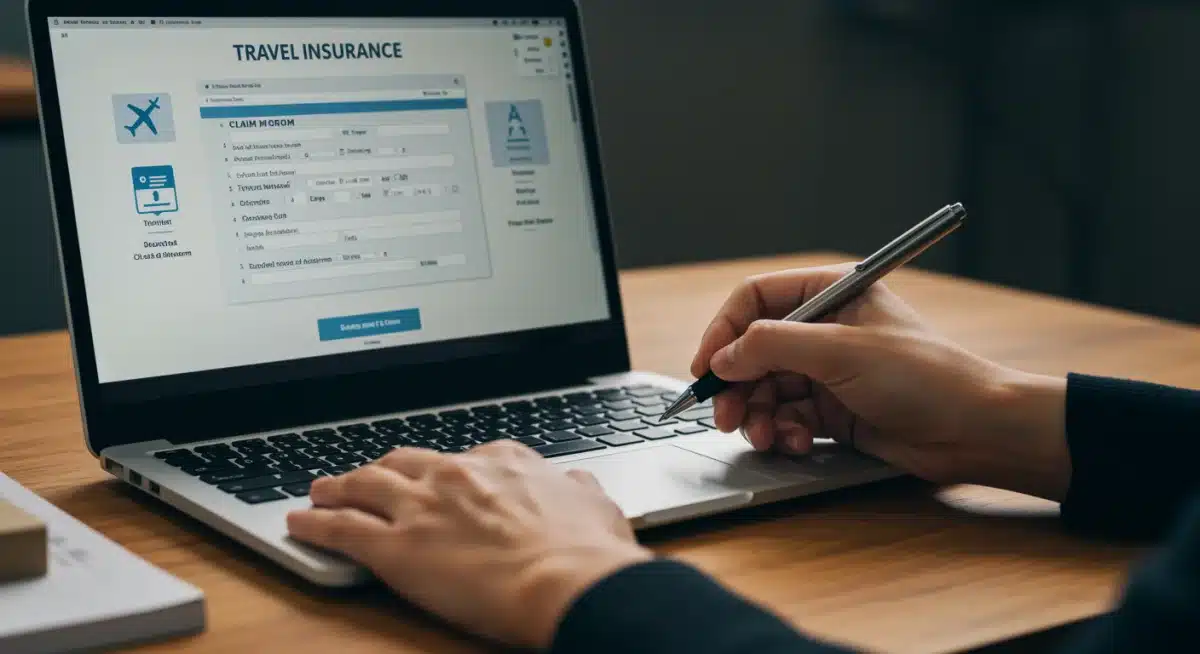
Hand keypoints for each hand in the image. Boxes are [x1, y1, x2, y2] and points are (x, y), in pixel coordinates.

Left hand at [286, 442, 651, 648]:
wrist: (567, 581)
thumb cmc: (587, 552)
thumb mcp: (597, 506)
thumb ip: (579, 490)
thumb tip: (579, 484)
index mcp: (503, 462)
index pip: (463, 457)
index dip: (443, 469)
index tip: (438, 476)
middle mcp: (456, 474)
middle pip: (405, 462)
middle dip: (383, 468)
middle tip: (368, 476)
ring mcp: (421, 506)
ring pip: (364, 484)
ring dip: (339, 486)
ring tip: (321, 489)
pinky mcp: (394, 546)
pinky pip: (341, 528)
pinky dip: (315, 523)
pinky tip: (299, 523)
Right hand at [691, 264, 1071, 500]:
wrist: (974, 431)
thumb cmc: (924, 377)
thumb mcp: (840, 351)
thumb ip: (773, 347)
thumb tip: (722, 357)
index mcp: (830, 293)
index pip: (755, 299)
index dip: (724, 331)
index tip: (705, 367)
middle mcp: (825, 329)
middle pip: (753, 350)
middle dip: (736, 385)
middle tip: (724, 416)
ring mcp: (828, 371)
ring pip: (765, 389)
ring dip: (757, 415)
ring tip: (765, 437)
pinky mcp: (834, 411)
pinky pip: (788, 418)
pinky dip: (784, 433)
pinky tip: (797, 443)